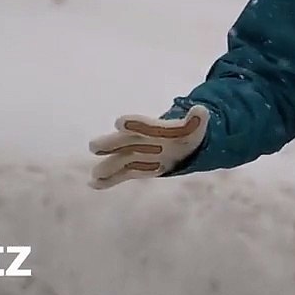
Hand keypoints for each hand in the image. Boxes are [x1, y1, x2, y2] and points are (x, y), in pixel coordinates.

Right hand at [88, 105, 208, 189]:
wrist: (181, 144)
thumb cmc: (187, 133)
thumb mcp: (196, 127)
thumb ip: (196, 120)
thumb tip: (201, 110)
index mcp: (156, 128)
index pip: (144, 126)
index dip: (134, 123)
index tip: (120, 123)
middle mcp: (142, 140)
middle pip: (125, 141)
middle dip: (111, 143)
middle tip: (94, 145)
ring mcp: (137, 154)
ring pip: (120, 160)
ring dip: (108, 166)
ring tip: (94, 173)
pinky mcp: (136, 167)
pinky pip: (122, 174)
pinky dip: (109, 179)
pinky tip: (93, 184)